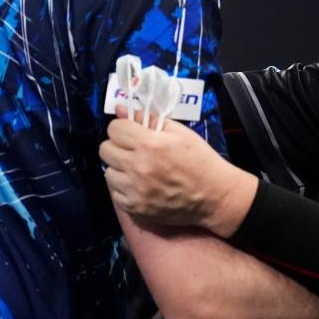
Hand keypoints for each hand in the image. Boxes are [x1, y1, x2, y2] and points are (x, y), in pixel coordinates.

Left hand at [99, 107, 256, 236]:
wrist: (214, 196)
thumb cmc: (200, 160)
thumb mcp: (179, 133)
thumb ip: (148, 119)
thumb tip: (121, 110)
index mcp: (149, 144)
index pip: (114, 129)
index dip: (123, 128)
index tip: (132, 133)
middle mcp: (137, 167)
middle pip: (104, 149)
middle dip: (118, 146)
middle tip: (133, 150)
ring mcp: (134, 190)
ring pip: (107, 173)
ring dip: (119, 169)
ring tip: (137, 170)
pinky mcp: (135, 208)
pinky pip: (115, 194)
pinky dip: (124, 188)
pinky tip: (139, 186)